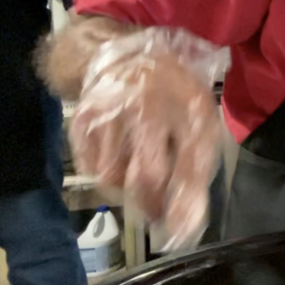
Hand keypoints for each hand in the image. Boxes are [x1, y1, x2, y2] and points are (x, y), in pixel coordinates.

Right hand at [69, 28, 227, 250]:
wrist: (126, 53)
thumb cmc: (173, 91)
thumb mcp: (200, 118)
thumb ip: (197, 166)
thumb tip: (188, 221)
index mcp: (188, 104)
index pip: (191, 163)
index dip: (187, 202)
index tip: (183, 230)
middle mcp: (148, 107)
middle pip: (147, 176)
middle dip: (152, 204)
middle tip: (157, 213)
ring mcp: (111, 113)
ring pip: (114, 177)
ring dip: (128, 189)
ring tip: (139, 176)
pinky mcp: (83, 121)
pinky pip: (92, 167)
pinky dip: (106, 174)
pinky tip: (119, 159)